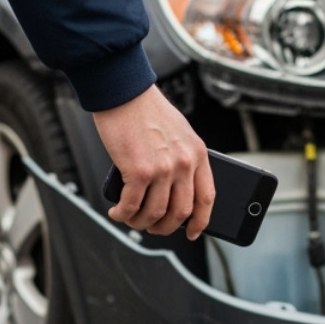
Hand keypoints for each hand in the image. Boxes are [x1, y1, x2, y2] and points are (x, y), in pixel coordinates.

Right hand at [92, 86, 215, 238]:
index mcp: (198, 154)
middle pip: (180, 212)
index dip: (201, 221)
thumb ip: (182, 159)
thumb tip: (173, 190)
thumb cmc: (146, 110)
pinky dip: (123, 214)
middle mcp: (184, 163)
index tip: (194, 232)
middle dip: (165, 227)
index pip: (207, 197)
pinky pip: (132, 205)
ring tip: (130, 219)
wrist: (124, 91)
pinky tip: (117, 212)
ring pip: (155, 213)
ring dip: (141, 223)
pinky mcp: (139, 170)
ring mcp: (163, 168)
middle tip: (152, 227)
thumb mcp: (179, 133)